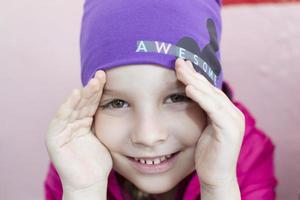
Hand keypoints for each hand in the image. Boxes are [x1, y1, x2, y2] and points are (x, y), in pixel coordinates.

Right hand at [45, 70, 112, 192]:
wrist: (90, 182)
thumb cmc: (98, 162)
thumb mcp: (104, 136)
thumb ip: (104, 121)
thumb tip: (118, 103)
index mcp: (84, 122)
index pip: (91, 103)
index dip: (98, 90)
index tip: (107, 76)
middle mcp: (72, 123)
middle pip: (82, 102)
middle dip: (92, 88)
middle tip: (102, 74)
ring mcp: (62, 130)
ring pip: (73, 107)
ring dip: (82, 94)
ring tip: (93, 82)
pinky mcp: (54, 138)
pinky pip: (60, 119)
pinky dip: (67, 106)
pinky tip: (75, 94)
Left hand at [175, 58, 244, 186]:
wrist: (215, 176)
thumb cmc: (206, 153)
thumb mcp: (202, 127)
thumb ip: (201, 111)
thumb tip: (189, 95)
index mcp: (225, 111)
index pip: (208, 89)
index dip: (194, 76)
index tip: (181, 65)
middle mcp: (232, 112)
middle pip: (209, 89)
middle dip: (193, 74)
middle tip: (178, 61)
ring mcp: (234, 120)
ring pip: (211, 96)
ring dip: (194, 82)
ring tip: (180, 70)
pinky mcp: (230, 130)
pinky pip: (213, 110)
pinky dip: (201, 98)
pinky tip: (189, 89)